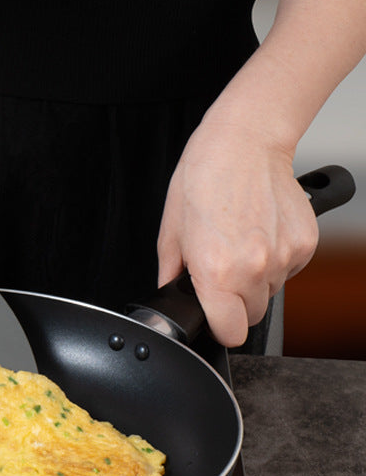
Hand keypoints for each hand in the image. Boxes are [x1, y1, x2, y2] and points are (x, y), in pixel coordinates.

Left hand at [156, 118, 317, 347]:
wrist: (244, 142)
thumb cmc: (203, 179)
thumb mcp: (171, 231)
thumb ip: (170, 274)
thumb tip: (169, 293)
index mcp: (216, 272)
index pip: (230, 333)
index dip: (220, 327)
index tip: (215, 316)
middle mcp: (253, 269)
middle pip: (251, 316)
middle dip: (236, 303)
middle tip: (222, 271)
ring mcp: (284, 257)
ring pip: (271, 293)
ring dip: (256, 280)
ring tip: (240, 244)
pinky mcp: (305, 244)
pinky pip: (290, 270)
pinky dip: (276, 260)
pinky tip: (259, 234)